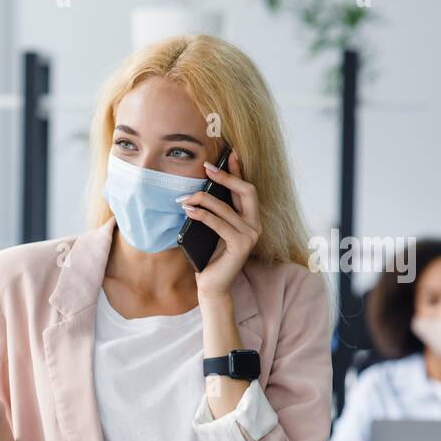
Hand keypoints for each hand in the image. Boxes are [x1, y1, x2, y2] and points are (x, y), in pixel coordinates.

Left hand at [178, 151, 260, 300]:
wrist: (212, 286)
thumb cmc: (209, 257)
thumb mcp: (211, 230)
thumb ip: (213, 213)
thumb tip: (199, 190)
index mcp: (250, 218)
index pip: (246, 189)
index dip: (238, 170)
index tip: (228, 154)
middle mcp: (255, 225)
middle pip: (246, 191)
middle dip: (225, 177)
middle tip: (206, 169)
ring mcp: (250, 235)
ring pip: (227, 208)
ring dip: (204, 199)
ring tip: (186, 198)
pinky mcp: (241, 246)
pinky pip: (219, 224)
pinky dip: (203, 215)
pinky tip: (190, 211)